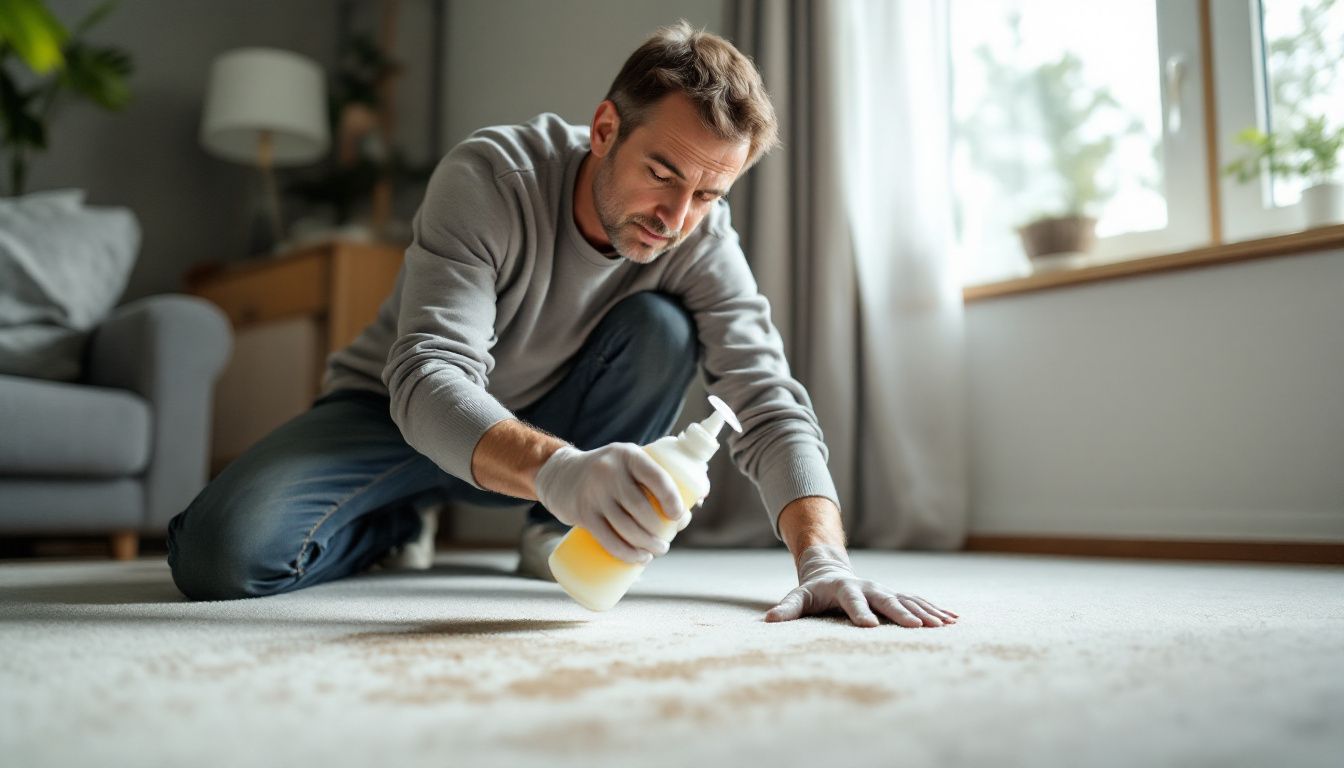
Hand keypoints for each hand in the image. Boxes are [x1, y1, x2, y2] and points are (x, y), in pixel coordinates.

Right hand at [534, 444, 684, 563]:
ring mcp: (594, 493)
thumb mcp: (629, 462)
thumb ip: (658, 476)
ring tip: (655, 552)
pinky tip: (639, 559)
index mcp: (629, 455)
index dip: (672, 500)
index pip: (657, 477)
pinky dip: (626, 553)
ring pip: (626, 526)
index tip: (678, 517)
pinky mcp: (581, 512)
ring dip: (646, 545)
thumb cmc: (609, 472)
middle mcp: (610, 471)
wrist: (560, 474)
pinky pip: (607, 537)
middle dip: (658, 532)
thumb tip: (699, 501)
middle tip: (665, 543)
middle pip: (642, 508)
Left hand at [765, 544, 958, 627]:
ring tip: (944, 625)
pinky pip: (918, 602)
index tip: (869, 627)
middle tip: (919, 628)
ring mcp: (884, 590)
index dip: (860, 613)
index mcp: (844, 588)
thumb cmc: (812, 591)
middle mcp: (869, 587)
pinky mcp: (895, 595)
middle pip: (887, 599)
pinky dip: (935, 610)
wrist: (830, 570)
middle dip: (903, 613)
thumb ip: (786, 609)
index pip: (852, 601)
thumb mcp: (798, 598)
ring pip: (908, 600)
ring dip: (926, 612)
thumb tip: (766, 622)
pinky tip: (953, 620)